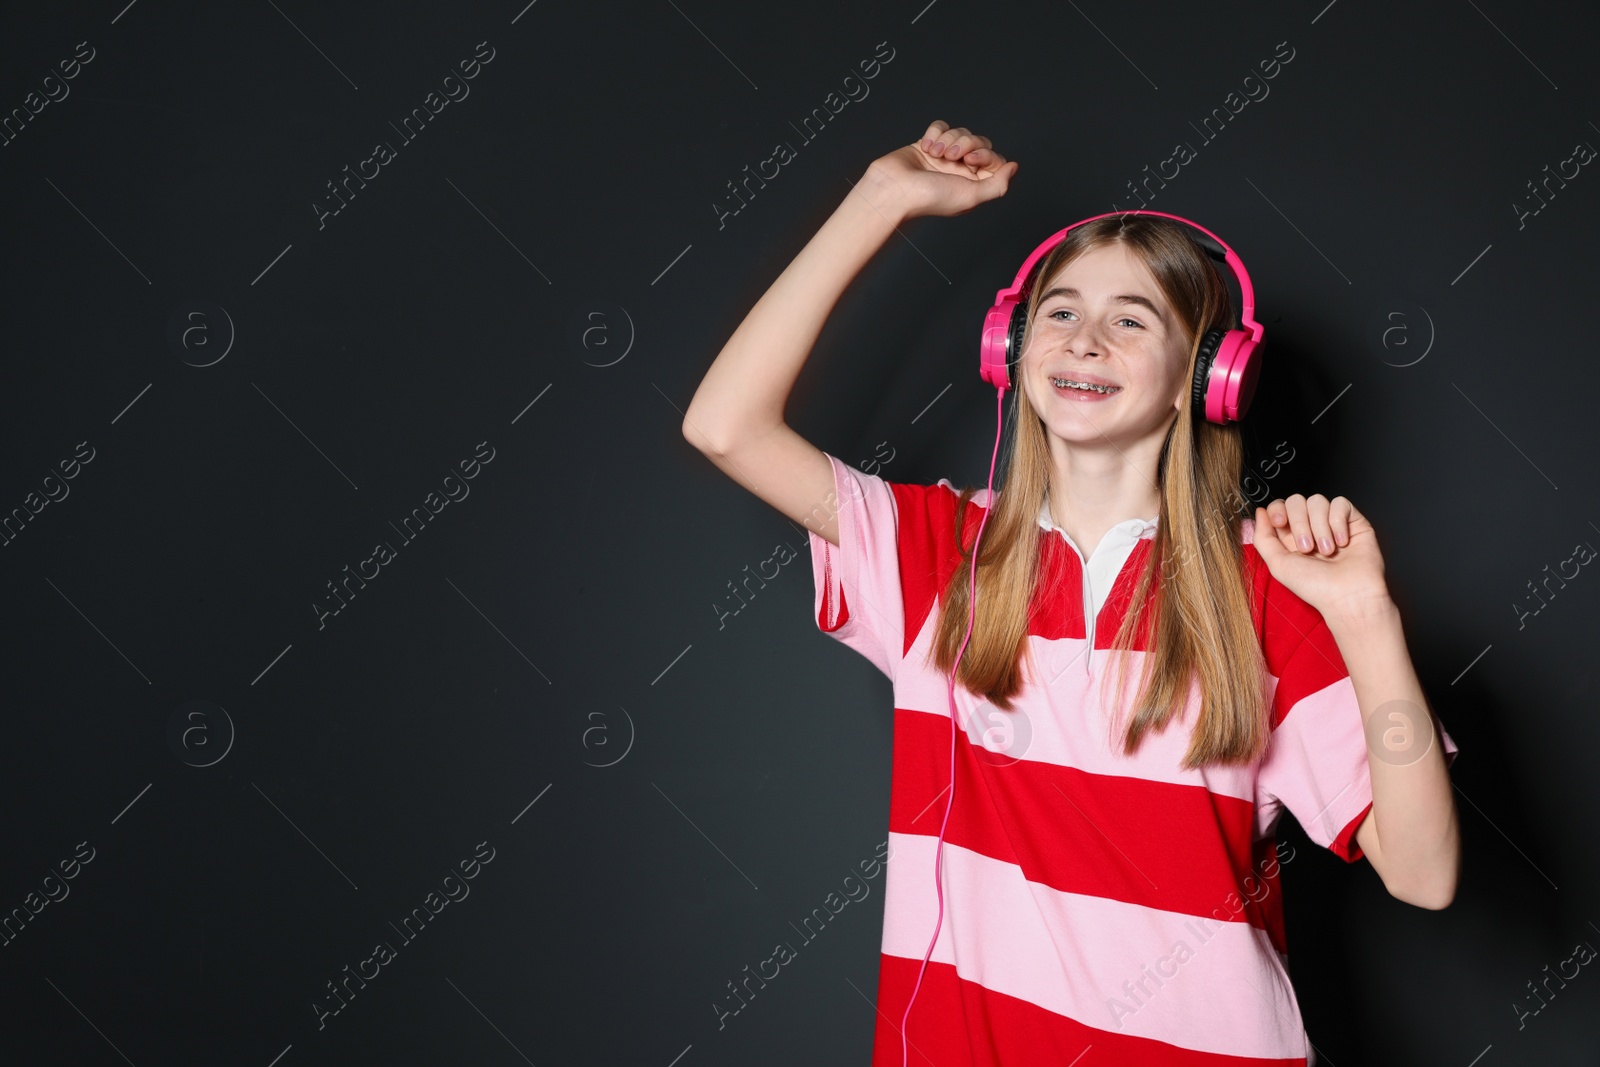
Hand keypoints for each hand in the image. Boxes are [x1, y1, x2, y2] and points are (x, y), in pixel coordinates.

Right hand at [864, 120, 1018, 220]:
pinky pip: (940, 127)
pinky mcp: (928, 144)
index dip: (985, 154)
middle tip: (952, 157)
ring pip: (959, 132)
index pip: (993, 159)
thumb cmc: (929, 198)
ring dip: (948, 139)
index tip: (970, 160)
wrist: (895, 189)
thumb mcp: (972, 196)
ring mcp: (944, 156)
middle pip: (978, 141)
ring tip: (936, 154)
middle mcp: (959, 169)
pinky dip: (935, 133)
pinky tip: (926, 147)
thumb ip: (998, 184)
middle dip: (966, 143)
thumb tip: (1013, 167)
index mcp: (972, 183)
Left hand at [1252, 493, 1391, 623]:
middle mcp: (1310, 527)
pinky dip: (1338, 523)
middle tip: (1307, 548)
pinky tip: (1342, 543)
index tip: (1279, 522)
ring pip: (1318, 501)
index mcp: (1290, 536)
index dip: (1278, 509)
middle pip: (1296, 500)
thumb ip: (1263, 538)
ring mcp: (1332, 522)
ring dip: (1320, 527)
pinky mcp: (1353, 521)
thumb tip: (1260, 512)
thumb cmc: (1315, 586)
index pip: (1279, 507)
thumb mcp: (1278, 565)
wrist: (1349, 595)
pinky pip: (1341, 504)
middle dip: (1299, 522)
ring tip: (1327, 551)